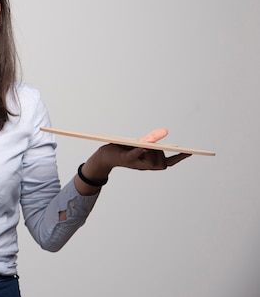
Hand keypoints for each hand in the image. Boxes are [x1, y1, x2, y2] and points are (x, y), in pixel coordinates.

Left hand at [75, 128, 190, 194]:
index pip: (169, 162)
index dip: (180, 158)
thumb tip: (165, 131)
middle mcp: (145, 166)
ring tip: (142, 144)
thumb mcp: (138, 142)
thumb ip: (151, 138)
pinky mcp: (126, 158)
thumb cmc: (122, 149)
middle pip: (162, 162)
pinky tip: (143, 146)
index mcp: (149, 163)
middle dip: (161, 152)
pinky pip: (136, 155)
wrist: (104, 156)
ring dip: (152, 150)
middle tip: (149, 145)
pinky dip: (140, 151)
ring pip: (152, 160)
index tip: (191, 152)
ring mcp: (136, 163)